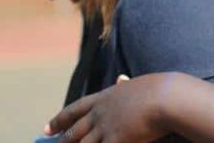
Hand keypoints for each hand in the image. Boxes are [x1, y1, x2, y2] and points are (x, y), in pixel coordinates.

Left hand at [45, 73, 178, 142]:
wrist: (165, 98)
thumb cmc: (157, 89)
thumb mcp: (135, 84)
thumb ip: (125, 86)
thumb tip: (120, 78)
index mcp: (104, 97)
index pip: (75, 109)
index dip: (59, 120)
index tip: (47, 129)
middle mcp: (100, 113)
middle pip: (74, 131)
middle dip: (61, 142)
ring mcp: (105, 128)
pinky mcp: (115, 141)